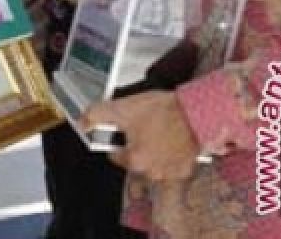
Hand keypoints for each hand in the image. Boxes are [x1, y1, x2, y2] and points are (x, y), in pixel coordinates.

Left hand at [79, 91, 200, 181]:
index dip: (117, 141)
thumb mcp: (124, 108)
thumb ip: (98, 115)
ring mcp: (171, 173)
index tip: (125, 131)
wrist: (197, 112)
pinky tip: (172, 140)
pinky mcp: (187, 168)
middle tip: (143, 129)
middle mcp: (152, 172)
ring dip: (153, 152)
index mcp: (135, 160)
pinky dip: (171, 155)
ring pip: (153, 164)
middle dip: (136, 147)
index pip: (115, 156)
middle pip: (135, 162)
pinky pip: (173, 165)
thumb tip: (83, 122)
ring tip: (159, 133)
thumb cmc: (165, 111)